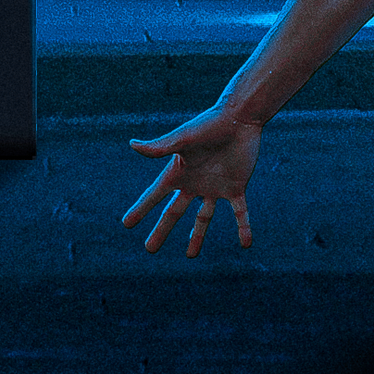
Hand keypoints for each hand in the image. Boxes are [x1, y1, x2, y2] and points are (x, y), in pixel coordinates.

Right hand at [121, 102, 263, 257]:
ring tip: (191, 255)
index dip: (141, 209)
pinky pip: (240, 213)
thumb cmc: (209, 124)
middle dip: (162, 230)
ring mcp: (215, 187)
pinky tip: (246, 244)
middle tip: (149, 249)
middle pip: (174, 212)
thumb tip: (132, 145)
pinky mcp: (236, 187)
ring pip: (204, 218)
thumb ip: (160, 146)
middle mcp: (194, 182)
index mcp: (179, 172)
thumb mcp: (183, 138)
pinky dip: (243, 228)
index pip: (155, 195)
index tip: (126, 223)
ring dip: (198, 236)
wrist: (239, 117)